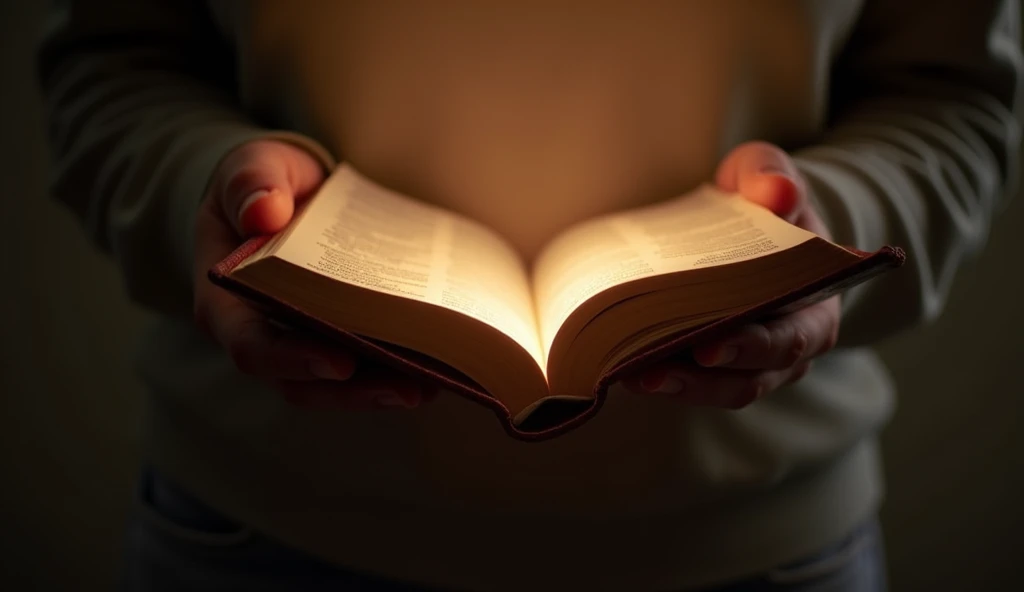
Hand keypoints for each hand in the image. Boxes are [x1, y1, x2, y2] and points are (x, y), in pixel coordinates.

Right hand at [192, 140, 434, 408]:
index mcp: (226, 304)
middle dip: (357, 390)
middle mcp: (262, 337)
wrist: (287, 196)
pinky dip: (402, 370)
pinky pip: (366, 369)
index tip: (340, 362)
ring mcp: (302, 346)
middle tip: (410, 386)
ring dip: (386, 389)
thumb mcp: (253, 168)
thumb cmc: (264, 185)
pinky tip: (444, 364)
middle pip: (304, 383)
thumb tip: (263, 211)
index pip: (251, 346)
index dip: (293, 360)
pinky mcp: (336, 343)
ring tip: (438, 381)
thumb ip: (253, 184)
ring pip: (339, 387)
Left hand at [624, 142, 839, 408]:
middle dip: (699, 378)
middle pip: (747, 377)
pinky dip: (661, 377)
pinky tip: (621, 367)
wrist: (749, 221)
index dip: (750, 347)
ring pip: (717, 390)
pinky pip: (693, 384)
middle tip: (651, 371)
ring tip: (628, 374)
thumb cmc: (761, 200)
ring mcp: (753, 364)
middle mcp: (789, 346)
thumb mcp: (765, 176)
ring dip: (674, 386)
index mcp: (814, 304)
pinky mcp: (716, 368)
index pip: (789, 338)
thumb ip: (769, 178)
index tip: (708, 347)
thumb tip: (778, 192)